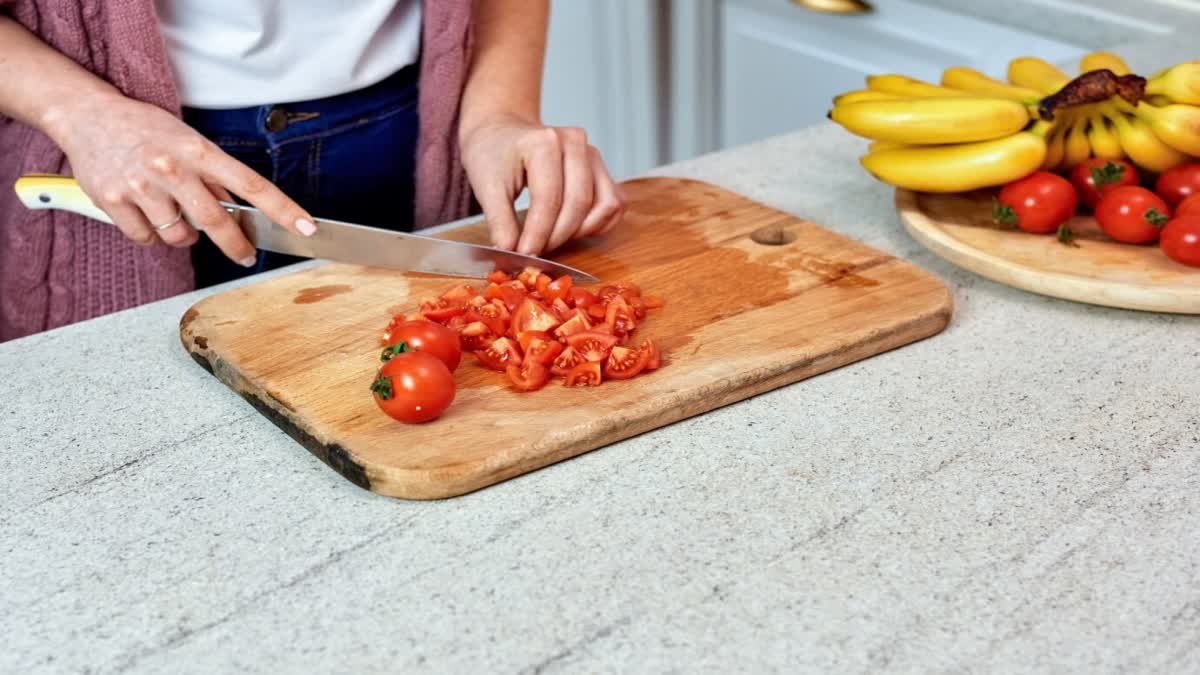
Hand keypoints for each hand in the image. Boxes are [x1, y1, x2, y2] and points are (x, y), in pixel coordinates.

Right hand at [47, 92, 315, 266]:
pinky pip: (145, 238)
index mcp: (198, 150)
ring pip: (179, 236)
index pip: (252, 184)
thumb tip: (240, 210)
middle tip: (244, 255)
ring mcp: (140, 184)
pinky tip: (146, 214)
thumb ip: (214, 177)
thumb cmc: (145, 129)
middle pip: (216, 221)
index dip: (283, 210)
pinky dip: (150, 235)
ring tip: (175, 214)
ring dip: (185, 236)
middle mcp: (171, 167)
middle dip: (236, 245)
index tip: (306, 228)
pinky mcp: (112, 200)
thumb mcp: (189, 141)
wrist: (87, 115)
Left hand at [459, 114, 625, 254]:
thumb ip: (499, 222)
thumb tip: (510, 253)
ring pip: (603, 206)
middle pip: (579, 204)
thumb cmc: (493, 155)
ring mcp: (593, 155)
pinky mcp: (602, 170)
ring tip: (551, 238)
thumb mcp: (486, 188)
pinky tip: (572, 230)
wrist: (502, 134)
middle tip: (535, 252)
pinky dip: (597, 224)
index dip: (538, 234)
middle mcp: (575, 143)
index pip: (549, 198)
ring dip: (580, 231)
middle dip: (557, 236)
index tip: (524, 255)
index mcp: (544, 142)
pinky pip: (614, 205)